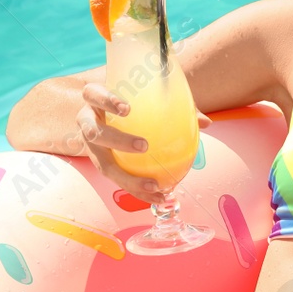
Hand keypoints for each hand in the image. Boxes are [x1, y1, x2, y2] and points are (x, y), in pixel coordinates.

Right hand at [74, 82, 162, 204]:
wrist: (106, 113)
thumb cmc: (132, 101)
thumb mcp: (147, 97)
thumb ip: (174, 105)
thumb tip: (205, 122)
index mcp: (94, 99)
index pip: (93, 94)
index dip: (106, 100)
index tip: (127, 108)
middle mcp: (87, 122)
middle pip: (94, 132)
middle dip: (118, 140)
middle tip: (144, 146)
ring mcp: (90, 146)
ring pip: (102, 164)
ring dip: (127, 178)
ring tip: (154, 185)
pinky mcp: (98, 164)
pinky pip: (117, 179)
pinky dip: (137, 190)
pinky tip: (159, 197)